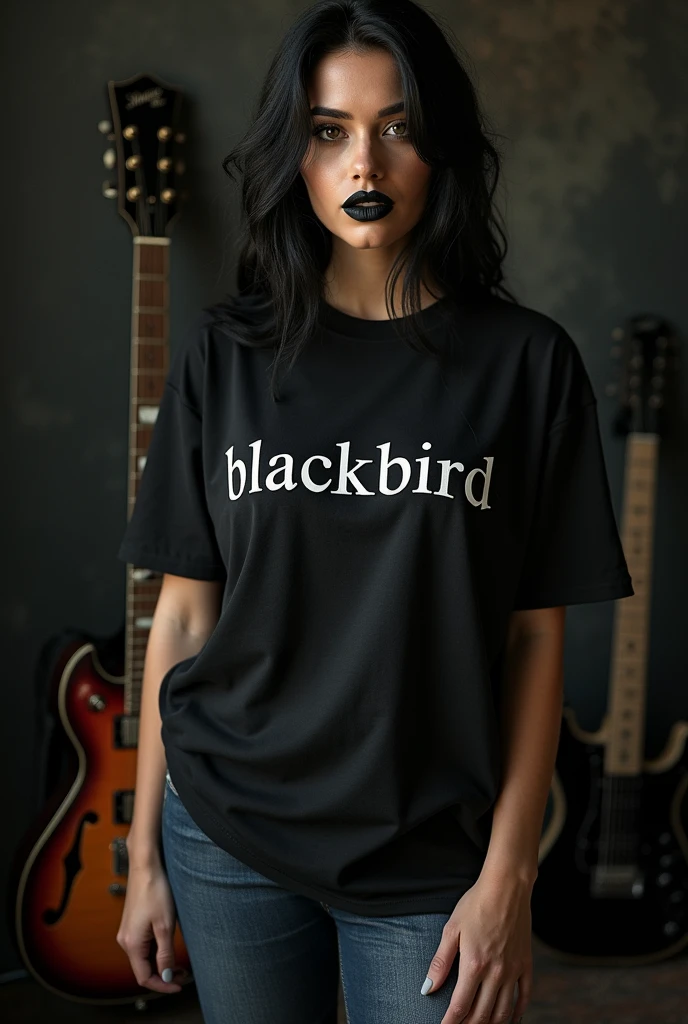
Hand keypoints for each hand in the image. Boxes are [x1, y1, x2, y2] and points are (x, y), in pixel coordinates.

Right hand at [116, 859, 183, 993]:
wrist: (145, 866)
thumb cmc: (155, 891)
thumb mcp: (165, 925)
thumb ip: (165, 953)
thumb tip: (167, 976)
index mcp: (131, 944)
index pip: (145, 977)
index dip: (162, 985)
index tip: (180, 985)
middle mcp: (125, 940)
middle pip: (143, 969)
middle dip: (164, 975)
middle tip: (185, 975)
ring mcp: (127, 932)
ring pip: (144, 958)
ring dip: (161, 963)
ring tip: (181, 963)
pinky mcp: (132, 924)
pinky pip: (143, 946)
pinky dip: (156, 952)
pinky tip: (169, 947)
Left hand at [421, 870, 532, 1023]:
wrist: (506, 887)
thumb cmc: (476, 904)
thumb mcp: (452, 929)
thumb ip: (440, 962)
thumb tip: (428, 988)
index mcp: (474, 964)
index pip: (460, 1005)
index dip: (451, 1022)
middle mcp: (496, 972)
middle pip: (482, 1014)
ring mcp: (513, 970)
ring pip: (503, 1011)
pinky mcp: (526, 964)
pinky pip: (524, 996)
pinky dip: (517, 1013)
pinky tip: (510, 1019)